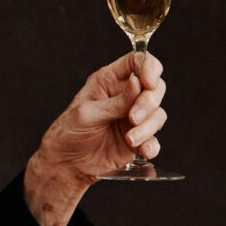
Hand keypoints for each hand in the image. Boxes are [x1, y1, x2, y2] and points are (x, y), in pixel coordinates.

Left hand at [23, 52, 166, 225]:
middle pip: (155, 88)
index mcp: (109, 81)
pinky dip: (151, 144)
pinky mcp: (139, 138)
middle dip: (148, 103)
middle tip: (133, 118)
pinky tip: (142, 150)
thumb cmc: (69, 131)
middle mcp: (125, 96)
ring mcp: (134, 117)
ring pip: (158, 114)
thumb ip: (116, 101)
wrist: (67, 162)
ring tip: (130, 139)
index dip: (148, 67)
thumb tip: (138, 83)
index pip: (137, 62)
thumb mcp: (88, 113)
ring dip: (148, 127)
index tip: (148, 82)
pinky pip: (155, 139)